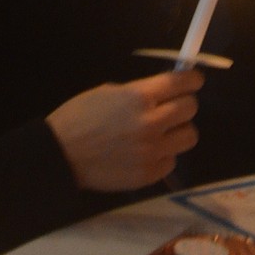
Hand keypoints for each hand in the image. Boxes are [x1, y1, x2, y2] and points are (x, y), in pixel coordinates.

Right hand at [47, 69, 203, 191]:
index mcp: (139, 97)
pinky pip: (172, 161)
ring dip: (178, 130)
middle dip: (183, 103)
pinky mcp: (149, 175)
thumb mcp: (110, 92)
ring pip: (189, 136)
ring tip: (162, 132)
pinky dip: (164, 155)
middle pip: (190, 108)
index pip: (182, 83)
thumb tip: (164, 91)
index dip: (192, 79)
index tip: (194, 80)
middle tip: (172, 106)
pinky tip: (148, 152)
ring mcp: (152, 151)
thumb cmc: (80, 116)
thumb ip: (140, 92)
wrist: (61, 155)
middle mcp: (151, 123)